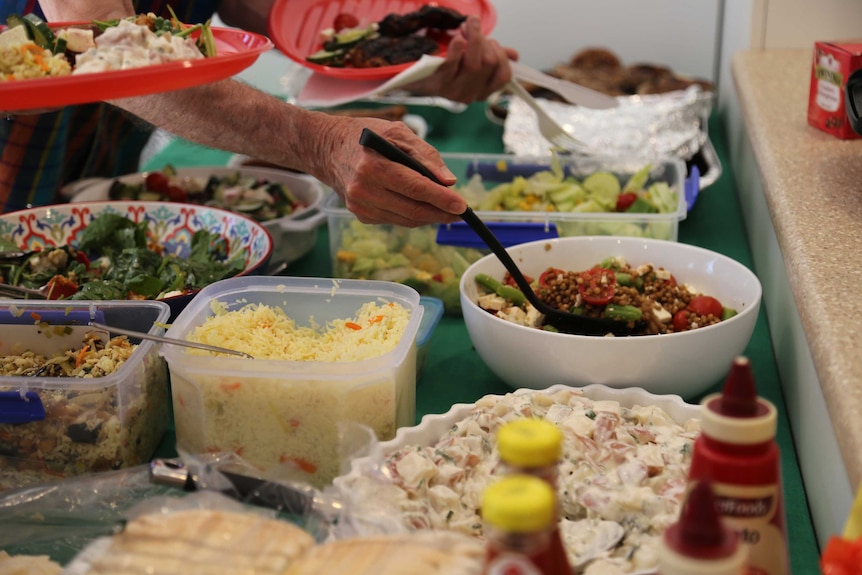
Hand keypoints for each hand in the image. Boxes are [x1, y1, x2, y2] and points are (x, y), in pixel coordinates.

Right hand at [311, 116, 466, 226]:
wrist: (327, 148)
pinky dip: (411, 215)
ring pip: (405, 219)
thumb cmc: (365, 135)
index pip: (415, 187)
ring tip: (445, 211)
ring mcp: (360, 206)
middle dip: (440, 213)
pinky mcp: (360, 215)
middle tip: (460, 213)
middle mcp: (363, 190)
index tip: (462, 206)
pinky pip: (395, 220)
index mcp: (373, 165)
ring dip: (429, 217)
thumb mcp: (397, 132)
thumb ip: (426, 155)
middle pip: (412, 209)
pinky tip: (420, 207)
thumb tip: (448, 181)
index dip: (441, 199)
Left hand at [403, 16, 517, 103]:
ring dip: (474, 38)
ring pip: (474, 64)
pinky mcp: (438, 84)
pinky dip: (457, 48)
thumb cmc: (445, 68)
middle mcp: (470, 94)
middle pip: (489, 64)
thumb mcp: (472, 62)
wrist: (414, 79)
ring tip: (467, 26)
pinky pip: (452, 65)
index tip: (492, 42)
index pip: (504, 76)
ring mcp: (454, 91)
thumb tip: (514, 55)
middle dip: (485, 40)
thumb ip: (493, 58)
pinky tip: (457, 39)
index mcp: (481, 91)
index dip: (501, 56)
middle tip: (473, 27)